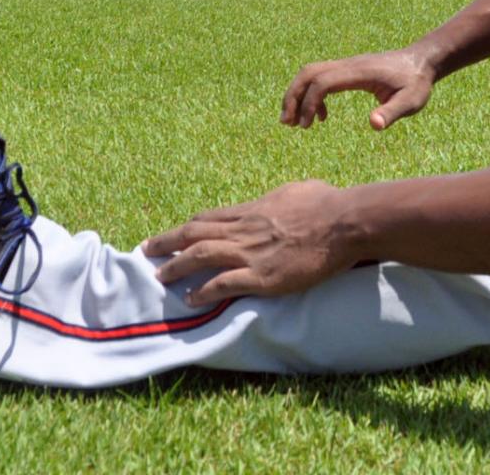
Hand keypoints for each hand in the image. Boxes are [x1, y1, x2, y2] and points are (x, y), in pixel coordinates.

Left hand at [143, 179, 353, 305]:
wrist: (343, 222)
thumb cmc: (327, 203)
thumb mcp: (297, 190)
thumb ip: (281, 197)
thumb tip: (282, 198)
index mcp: (252, 209)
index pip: (209, 218)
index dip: (186, 227)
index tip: (171, 234)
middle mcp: (244, 229)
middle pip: (194, 234)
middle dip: (167, 242)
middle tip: (147, 251)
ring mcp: (250, 253)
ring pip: (200, 257)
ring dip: (176, 267)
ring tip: (160, 277)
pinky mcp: (262, 277)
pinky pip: (223, 284)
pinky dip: (203, 292)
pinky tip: (191, 299)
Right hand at [281, 47, 435, 129]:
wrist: (422, 61)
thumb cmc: (417, 83)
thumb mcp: (411, 101)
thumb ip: (392, 112)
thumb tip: (374, 125)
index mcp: (359, 72)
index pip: (323, 81)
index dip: (309, 102)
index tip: (307, 126)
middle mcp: (348, 64)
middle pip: (309, 73)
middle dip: (293, 96)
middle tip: (286, 122)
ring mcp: (347, 65)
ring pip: (311, 73)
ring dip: (297, 94)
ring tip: (293, 122)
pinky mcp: (348, 70)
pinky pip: (321, 77)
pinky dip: (312, 95)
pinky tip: (321, 117)